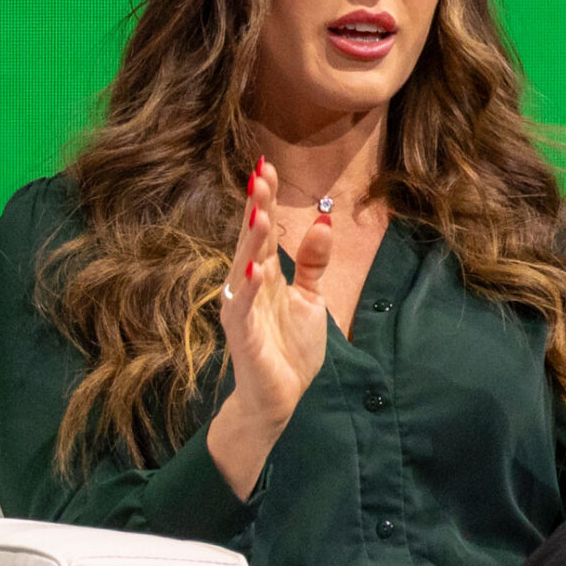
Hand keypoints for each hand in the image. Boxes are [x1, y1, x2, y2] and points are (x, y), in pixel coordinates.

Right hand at [207, 159, 332, 497]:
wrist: (279, 399)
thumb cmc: (289, 350)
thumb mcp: (310, 299)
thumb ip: (314, 263)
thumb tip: (324, 221)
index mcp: (265, 275)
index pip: (264, 230)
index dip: (265, 200)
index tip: (267, 167)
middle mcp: (248, 287)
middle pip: (252, 241)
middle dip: (256, 208)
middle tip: (260, 174)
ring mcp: (242, 310)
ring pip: (244, 269)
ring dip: (252, 243)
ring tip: (260, 215)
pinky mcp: (243, 337)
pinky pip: (244, 309)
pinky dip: (248, 290)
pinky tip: (255, 270)